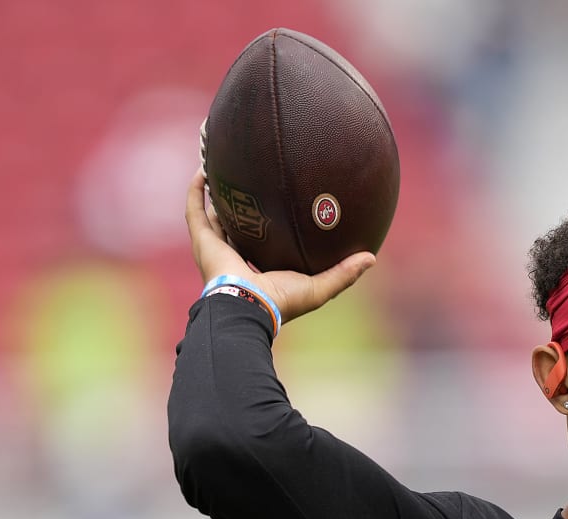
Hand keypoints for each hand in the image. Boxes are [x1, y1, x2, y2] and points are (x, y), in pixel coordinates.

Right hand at [185, 172, 374, 323]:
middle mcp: (234, 255)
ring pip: (210, 213)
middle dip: (237, 203)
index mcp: (258, 266)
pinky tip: (204, 169)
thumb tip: (371, 258)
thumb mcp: (320, 286)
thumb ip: (344, 272)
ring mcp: (215, 248)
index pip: (261, 242)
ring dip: (213, 191)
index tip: (277, 203)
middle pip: (234, 223)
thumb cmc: (283, 301)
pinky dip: (197, 190)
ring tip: (219, 165)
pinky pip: (195, 210)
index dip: (267, 224)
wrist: (250, 305)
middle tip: (247, 177)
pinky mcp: (202, 241)